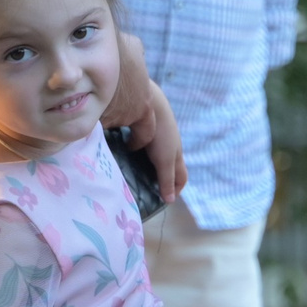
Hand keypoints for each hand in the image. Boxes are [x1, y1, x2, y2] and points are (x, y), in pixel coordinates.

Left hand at [131, 80, 185, 202]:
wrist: (151, 105)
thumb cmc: (161, 135)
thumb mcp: (165, 161)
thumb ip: (167, 180)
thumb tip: (169, 201)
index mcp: (176, 154)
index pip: (182, 176)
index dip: (177, 188)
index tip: (166, 199)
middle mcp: (168, 146)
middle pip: (168, 166)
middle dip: (161, 178)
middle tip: (148, 189)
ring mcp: (156, 136)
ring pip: (154, 155)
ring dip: (147, 165)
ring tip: (133, 175)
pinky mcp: (144, 129)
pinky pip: (140, 145)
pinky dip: (135, 152)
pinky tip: (125, 155)